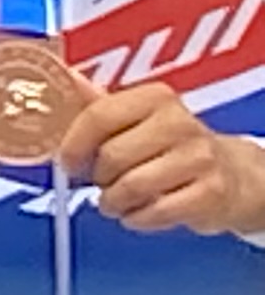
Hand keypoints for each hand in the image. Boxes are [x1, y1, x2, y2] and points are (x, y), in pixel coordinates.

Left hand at [69, 81, 264, 234]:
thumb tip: (63, 76)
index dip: (74, 143)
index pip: (99, 116)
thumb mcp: (137, 118)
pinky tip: (136, 214)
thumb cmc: (171, 145)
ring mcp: (199, 158)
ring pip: (133, 186)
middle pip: (113, 155)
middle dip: (98, 177)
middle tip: (99, 183)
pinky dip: (138, 218)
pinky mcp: (211, 192)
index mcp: (155, 98)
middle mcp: (179, 123)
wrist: (232, 174)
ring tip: (114, 202)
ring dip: (114, 202)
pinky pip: (157, 212)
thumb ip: (97, 103)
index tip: (67, 161)